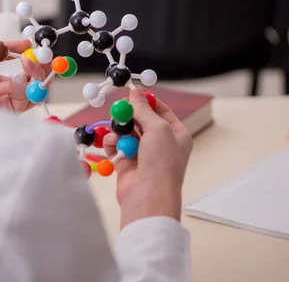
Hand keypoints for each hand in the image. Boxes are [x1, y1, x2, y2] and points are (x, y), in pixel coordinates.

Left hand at [0, 40, 49, 111]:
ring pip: (35, 91)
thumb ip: (3, 48)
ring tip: (17, 67)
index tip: (41, 50)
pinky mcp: (8, 114)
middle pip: (37, 84)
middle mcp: (7, 95)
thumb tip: (26, 43)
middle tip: (38, 57)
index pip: (26, 74)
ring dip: (28, 76)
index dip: (37, 62)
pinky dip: (14, 88)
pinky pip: (24, 99)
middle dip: (41, 69)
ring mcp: (8, 105)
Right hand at [103, 87, 192, 226]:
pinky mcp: (126, 163)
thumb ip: (144, 109)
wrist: (149, 195)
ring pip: (126, 132)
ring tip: (117, 131)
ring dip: (119, 129)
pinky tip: (111, 143)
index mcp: (176, 135)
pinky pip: (116, 146)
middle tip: (120, 109)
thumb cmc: (162, 162)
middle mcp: (160, 144)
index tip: (133, 93)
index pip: (161, 111)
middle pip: (141, 120)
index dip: (147, 101)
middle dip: (129, 115)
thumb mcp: (157, 128)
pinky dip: (112, 142)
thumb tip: (135, 92)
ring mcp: (143, 154)